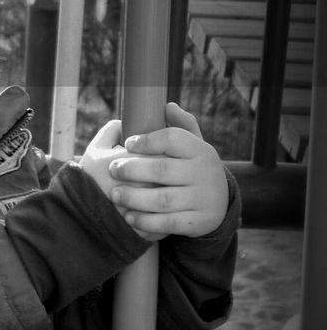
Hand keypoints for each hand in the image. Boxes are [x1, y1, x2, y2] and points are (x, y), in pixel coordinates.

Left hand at [83, 103, 227, 240]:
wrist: (217, 203)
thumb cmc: (190, 167)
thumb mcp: (191, 145)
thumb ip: (179, 126)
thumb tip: (167, 106)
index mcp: (200, 150)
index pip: (172, 139)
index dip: (147, 140)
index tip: (127, 143)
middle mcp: (204, 173)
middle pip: (162, 169)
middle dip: (132, 169)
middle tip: (112, 170)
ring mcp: (203, 199)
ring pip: (163, 199)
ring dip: (134, 197)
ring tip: (115, 194)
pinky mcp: (199, 222)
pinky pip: (168, 223)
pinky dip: (146, 221)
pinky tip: (129, 217)